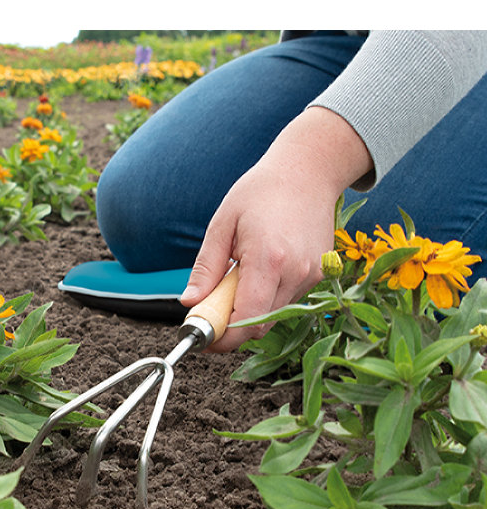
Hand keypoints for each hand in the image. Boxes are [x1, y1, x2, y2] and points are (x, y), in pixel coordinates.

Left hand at [180, 106, 373, 352]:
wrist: (309, 170)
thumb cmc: (260, 192)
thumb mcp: (222, 225)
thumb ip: (206, 268)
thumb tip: (190, 302)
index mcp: (267, 260)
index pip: (245, 321)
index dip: (223, 337)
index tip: (204, 338)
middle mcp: (295, 273)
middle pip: (259, 326)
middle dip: (232, 328)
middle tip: (211, 312)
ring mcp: (311, 275)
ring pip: (273, 316)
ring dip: (249, 312)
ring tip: (237, 279)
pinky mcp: (319, 274)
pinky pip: (287, 301)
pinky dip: (267, 299)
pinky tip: (259, 272)